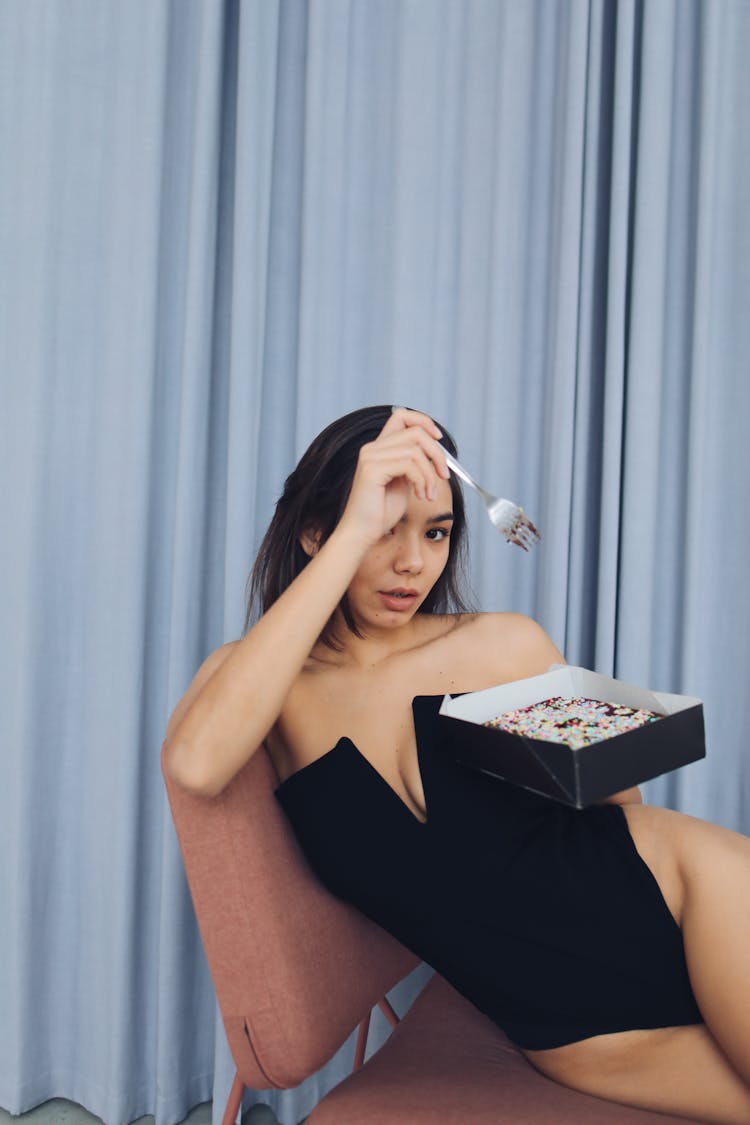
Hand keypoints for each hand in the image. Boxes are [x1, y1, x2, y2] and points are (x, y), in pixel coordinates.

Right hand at [338, 407, 450, 545]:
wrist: (362, 533)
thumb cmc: (381, 512)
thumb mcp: (404, 482)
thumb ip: (414, 464)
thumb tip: (436, 453)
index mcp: (379, 448)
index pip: (402, 416)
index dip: (424, 422)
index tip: (439, 440)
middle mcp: (372, 448)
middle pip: (415, 432)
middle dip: (437, 453)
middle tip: (443, 476)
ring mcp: (370, 457)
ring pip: (416, 450)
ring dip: (430, 474)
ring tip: (429, 494)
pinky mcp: (372, 469)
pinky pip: (409, 464)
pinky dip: (423, 480)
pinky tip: (421, 496)